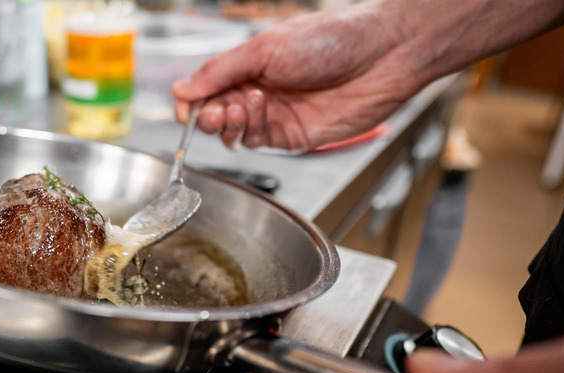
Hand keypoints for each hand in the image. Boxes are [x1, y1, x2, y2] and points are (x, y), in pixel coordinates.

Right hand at [172, 3, 422, 151]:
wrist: (380, 56)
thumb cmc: (330, 39)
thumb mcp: (265, 48)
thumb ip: (221, 71)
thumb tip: (182, 88)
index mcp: (248, 66)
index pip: (206, 90)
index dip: (192, 101)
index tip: (186, 106)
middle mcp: (258, 91)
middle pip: (215, 114)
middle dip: (208, 114)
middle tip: (215, 110)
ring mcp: (274, 115)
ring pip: (233, 132)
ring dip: (227, 123)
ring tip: (239, 107)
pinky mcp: (291, 137)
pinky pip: (257, 142)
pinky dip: (249, 130)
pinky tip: (259, 110)